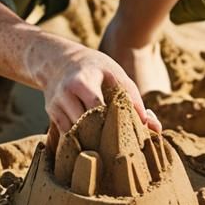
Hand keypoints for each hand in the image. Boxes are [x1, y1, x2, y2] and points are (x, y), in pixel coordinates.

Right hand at [29, 38, 161, 135]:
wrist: (58, 60)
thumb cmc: (94, 68)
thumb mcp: (115, 74)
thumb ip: (134, 98)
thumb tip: (154, 126)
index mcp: (83, 81)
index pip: (97, 108)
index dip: (112, 122)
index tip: (126, 131)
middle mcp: (66, 94)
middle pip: (86, 125)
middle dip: (102, 135)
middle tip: (118, 143)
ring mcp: (55, 105)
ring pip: (75, 133)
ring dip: (91, 139)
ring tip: (106, 142)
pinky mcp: (51, 114)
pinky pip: (66, 134)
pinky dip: (79, 138)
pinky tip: (90, 137)